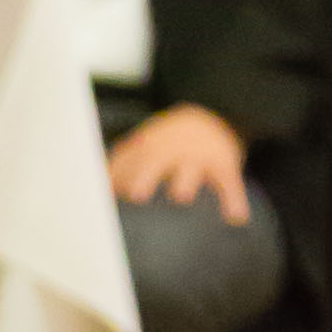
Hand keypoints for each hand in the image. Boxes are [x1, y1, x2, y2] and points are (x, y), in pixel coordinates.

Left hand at [106, 103, 250, 219]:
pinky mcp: (223, 165)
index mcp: (147, 145)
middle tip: (135, 193)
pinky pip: (230, 182)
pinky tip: (236, 217)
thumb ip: (120, 165)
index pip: (127, 161)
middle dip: (145, 175)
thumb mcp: (143, 144)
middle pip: (155, 160)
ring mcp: (197, 157)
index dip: (116, 177)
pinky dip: (234, 199)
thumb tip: (96, 188)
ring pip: (191, 168)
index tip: (105, 195)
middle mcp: (171, 150)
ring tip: (181, 195)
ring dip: (185, 181)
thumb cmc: (170, 142)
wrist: (213, 114)